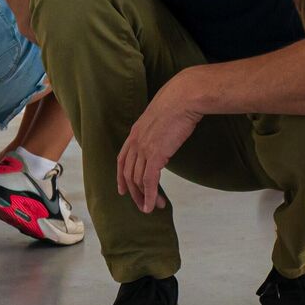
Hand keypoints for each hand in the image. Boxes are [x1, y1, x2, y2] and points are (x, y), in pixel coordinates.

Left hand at [116, 73, 203, 213]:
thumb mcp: (161, 117)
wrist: (184, 98)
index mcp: (135, 132)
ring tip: (153, 206)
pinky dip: (149, 195)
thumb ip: (157, 130)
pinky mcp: (156, 155)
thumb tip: (163, 138)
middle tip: (141, 205)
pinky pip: (149, 181)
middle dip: (134, 193)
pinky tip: (153, 204)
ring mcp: (144, 149)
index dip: (121, 177)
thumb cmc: (178, 103)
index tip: (123, 190)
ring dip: (145, 196)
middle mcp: (135, 142)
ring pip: (138, 180)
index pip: (122, 159)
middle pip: (128, 174)